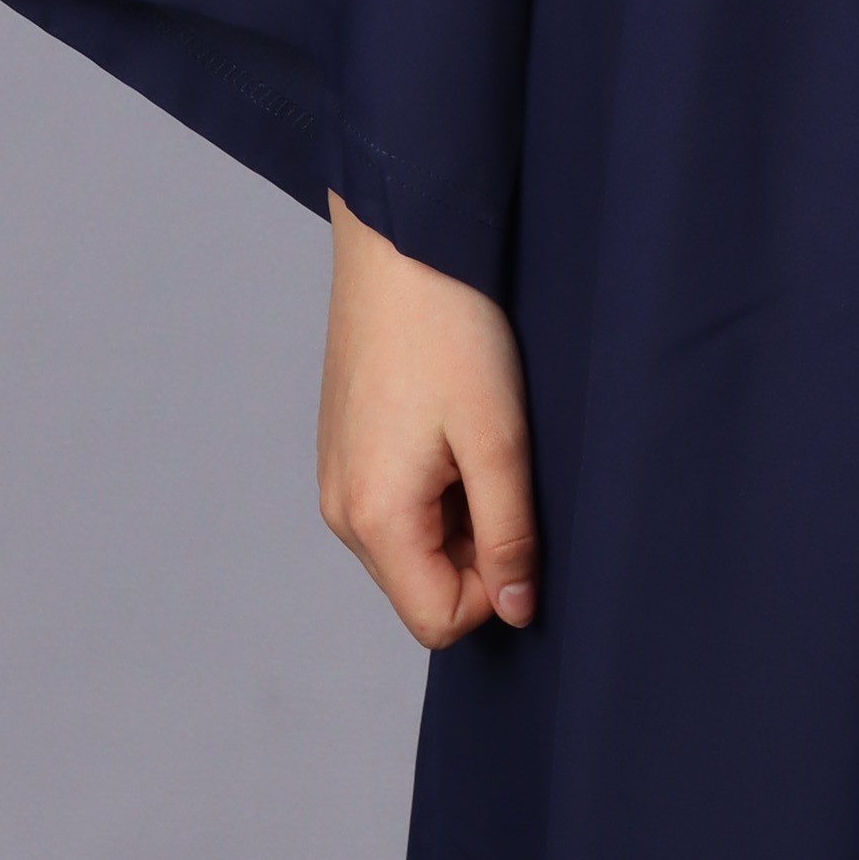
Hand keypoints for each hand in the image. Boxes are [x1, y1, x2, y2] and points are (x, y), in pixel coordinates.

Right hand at [317, 191, 539, 648]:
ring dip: (457, 515)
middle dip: (475, 551)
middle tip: (501, 468)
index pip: (438, 620)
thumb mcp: (499, 438)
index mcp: (374, 517)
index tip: (521, 518)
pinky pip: (395, 504)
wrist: (400, 238)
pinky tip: (452, 422)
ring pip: (411, 545)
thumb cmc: (451, 328)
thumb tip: (518, 610)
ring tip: (476, 438)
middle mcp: (341, 509)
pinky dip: (435, 485)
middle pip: (420, 586)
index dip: (496, 589)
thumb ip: (508, 534)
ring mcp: (337, 477)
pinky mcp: (344, 446)